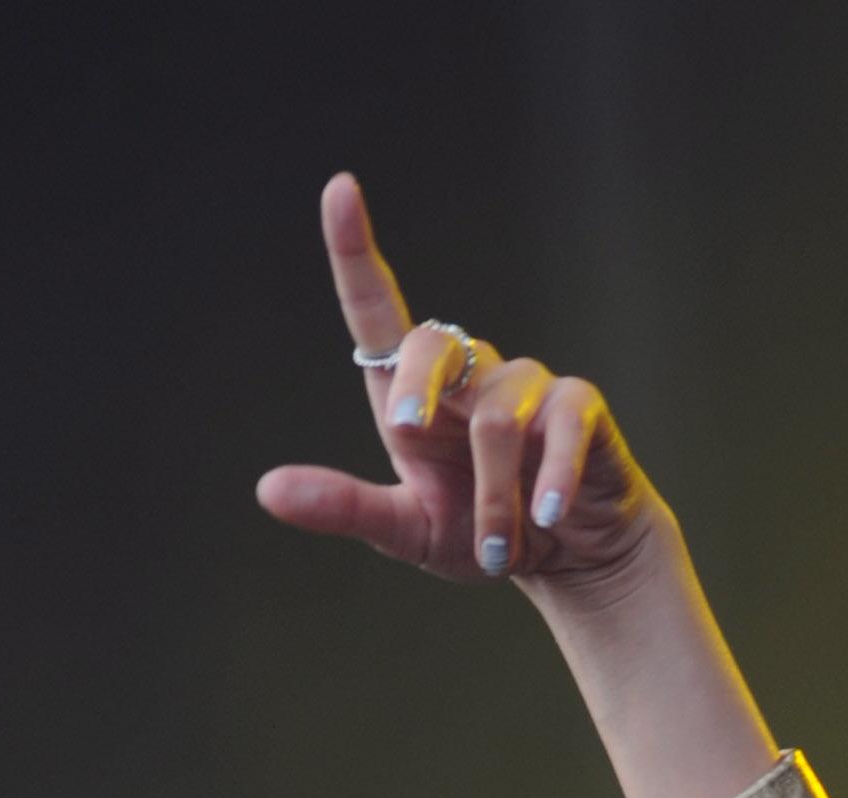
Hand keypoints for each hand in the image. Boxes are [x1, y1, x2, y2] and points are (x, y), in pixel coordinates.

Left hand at [256, 172, 661, 590]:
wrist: (567, 559)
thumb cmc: (482, 534)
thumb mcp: (407, 529)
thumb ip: (345, 506)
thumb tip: (268, 490)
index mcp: (415, 392)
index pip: (377, 308)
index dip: (354, 249)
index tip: (340, 188)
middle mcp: (467, 373)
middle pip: (432, 343)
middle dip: (417, 392)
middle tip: (406, 437)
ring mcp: (526, 384)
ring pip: (496, 421)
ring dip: (492, 497)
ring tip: (497, 553)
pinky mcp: (578, 406)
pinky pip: (560, 427)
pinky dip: (549, 477)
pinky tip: (545, 517)